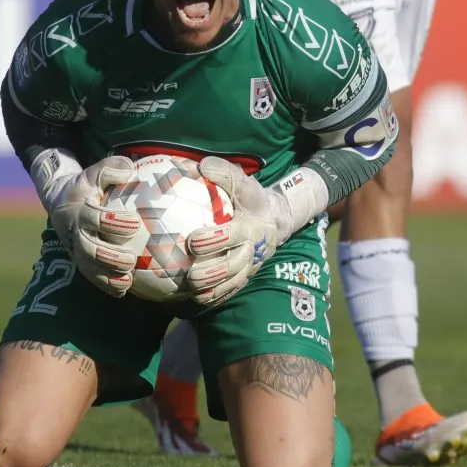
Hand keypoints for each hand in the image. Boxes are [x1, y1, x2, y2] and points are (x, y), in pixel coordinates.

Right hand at [45, 155, 141, 296]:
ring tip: (128, 280)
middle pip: (88, 250)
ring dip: (107, 276)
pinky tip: (124, 291)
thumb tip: (130, 169)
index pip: (93, 218)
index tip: (135, 222)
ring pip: (89, 269)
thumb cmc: (87, 186)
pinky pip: (92, 278)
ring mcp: (76, 251)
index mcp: (78, 211)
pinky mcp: (80, 263)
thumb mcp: (94, 172)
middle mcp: (75, 234)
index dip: (112, 222)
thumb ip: (111, 169)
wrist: (62, 203)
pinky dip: (106, 286)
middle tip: (131, 260)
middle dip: (109, 257)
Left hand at [185, 157, 285, 306]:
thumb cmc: (250, 198)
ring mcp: (250, 266)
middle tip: (191, 275)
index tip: (193, 240)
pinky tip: (198, 300)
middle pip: (234, 265)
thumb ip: (224, 173)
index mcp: (251, 226)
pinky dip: (217, 296)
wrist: (274, 219)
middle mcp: (252, 249)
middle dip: (213, 272)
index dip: (214, 239)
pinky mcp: (246, 276)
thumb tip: (201, 166)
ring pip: (233, 282)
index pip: (233, 235)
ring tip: (193, 293)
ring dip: (214, 289)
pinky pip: (232, 290)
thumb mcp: (243, 182)